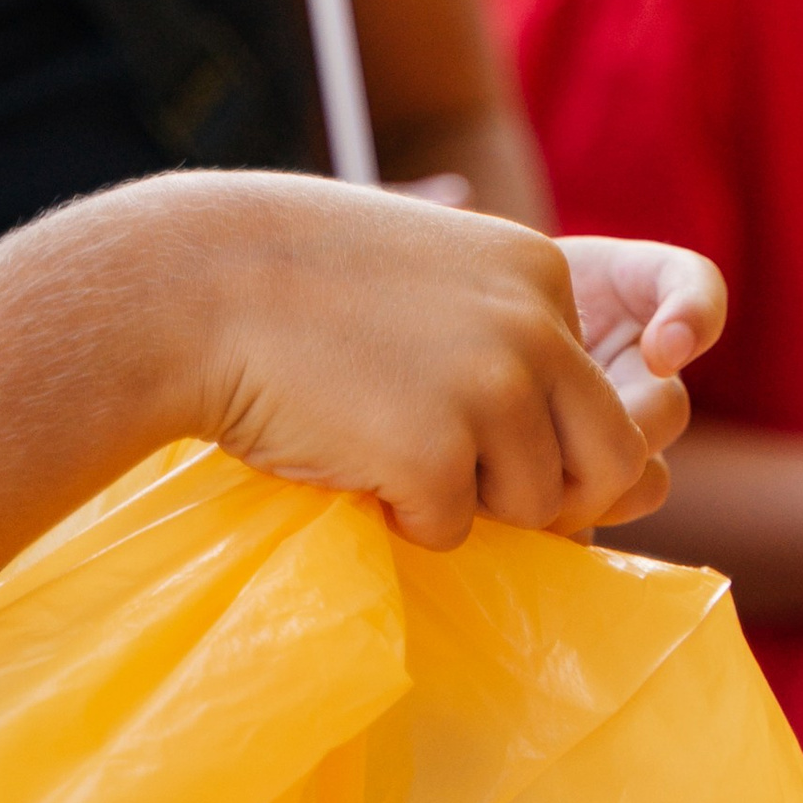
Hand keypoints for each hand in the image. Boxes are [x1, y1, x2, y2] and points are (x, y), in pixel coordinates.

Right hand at [175, 177, 695, 551]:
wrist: (192, 287)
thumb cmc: (292, 282)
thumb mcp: (429, 271)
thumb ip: (502, 322)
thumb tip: (557, 427)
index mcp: (542, 272)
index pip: (598, 392)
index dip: (534, 426)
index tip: (453, 406)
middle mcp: (536, 328)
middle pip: (610, 461)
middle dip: (542, 488)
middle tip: (460, 477)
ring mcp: (493, 393)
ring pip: (535, 506)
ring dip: (464, 500)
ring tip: (380, 444)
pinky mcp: (437, 456)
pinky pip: (453, 531)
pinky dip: (399, 515)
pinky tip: (343, 452)